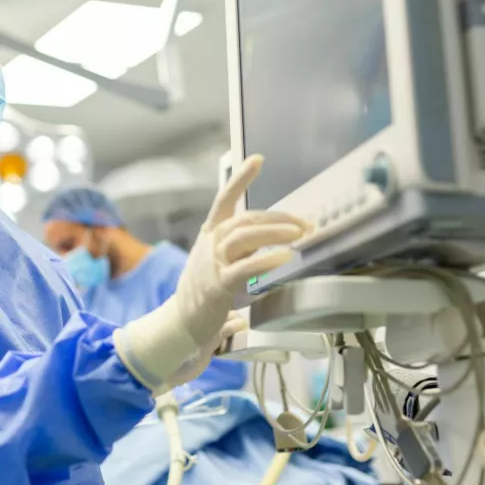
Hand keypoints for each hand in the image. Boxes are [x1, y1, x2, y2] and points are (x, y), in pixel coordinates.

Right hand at [114, 155, 308, 391]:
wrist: (180, 325)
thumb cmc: (203, 294)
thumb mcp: (219, 263)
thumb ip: (242, 251)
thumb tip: (274, 245)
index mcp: (210, 235)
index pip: (224, 199)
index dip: (240, 178)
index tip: (258, 159)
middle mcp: (210, 244)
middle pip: (245, 219)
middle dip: (278, 218)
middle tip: (305, 224)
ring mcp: (212, 263)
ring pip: (245, 237)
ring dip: (277, 232)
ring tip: (300, 234)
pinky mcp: (218, 286)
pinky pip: (245, 268)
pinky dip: (266, 260)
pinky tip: (284, 257)